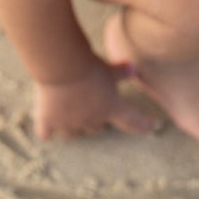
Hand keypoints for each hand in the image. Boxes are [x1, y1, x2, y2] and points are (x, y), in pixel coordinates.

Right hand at [32, 62, 159, 139]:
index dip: (143, 125)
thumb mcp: (110, 67)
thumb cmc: (89, 65)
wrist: (62, 66)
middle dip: (96, 120)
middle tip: (94, 109)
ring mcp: (69, 123)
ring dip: (74, 126)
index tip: (152, 127)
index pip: (132, 120)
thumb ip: (122, 71)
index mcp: (111, 108)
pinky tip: (46, 131)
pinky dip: (47, 131)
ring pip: (74, 133)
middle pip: (97, 128)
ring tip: (70, 117)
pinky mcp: (49, 121)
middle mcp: (91, 120)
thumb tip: (134, 68)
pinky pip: (47, 133)